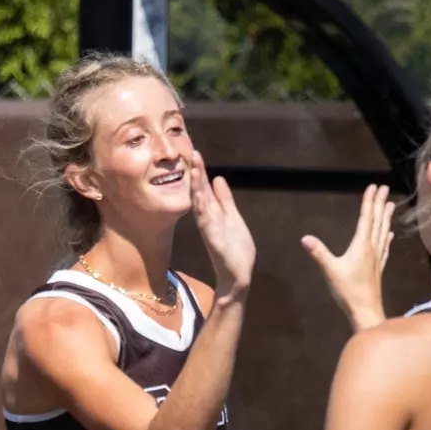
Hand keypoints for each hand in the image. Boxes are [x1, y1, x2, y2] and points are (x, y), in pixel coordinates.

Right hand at [189, 152, 254, 301]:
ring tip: (196, 172)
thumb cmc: (234, 248)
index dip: (201, 172)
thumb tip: (218, 178)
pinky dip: (204, 212)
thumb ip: (224, 199)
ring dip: (198, 189)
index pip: (205, 189)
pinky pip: (208, 225)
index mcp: (213, 213)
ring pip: (201, 206)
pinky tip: (201, 201)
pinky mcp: (215, 243)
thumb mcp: (232, 217)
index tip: (196, 154)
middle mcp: (208, 220)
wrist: (237, 275)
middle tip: (193, 155)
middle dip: (197, 175)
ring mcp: (210, 231)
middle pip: (200, 194)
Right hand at [304, 184, 395, 331]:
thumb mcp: (331, 271)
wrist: (366, 310)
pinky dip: (387, 238)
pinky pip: (384, 248)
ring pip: (383, 232)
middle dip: (380, 204)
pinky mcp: (378, 268)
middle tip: (384, 188)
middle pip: (377, 222)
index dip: (369, 202)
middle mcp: (372, 249)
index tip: (373, 186)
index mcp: (361, 246)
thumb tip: (305, 238)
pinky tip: (390, 234)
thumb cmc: (348, 291)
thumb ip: (319, 253)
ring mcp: (377, 258)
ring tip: (391, 204)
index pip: (366, 218)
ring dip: (386, 217)